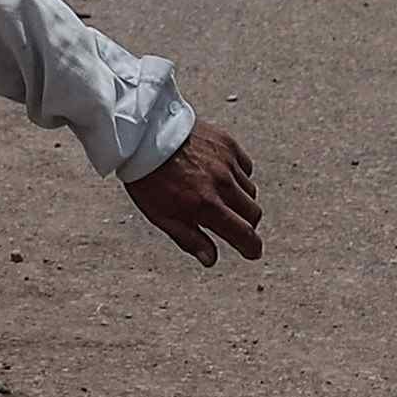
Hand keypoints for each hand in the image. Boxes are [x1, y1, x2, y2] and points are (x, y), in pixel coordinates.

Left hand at [124, 124, 262, 265]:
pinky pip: (245, 166)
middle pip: (253, 213)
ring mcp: (227, 162)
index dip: (251, 248)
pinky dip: (238, 174)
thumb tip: (210, 260)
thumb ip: (189, 239)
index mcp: (207, 205)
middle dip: (246, 224)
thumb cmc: (149, 178)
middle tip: (231, 224)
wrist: (142, 135)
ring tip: (218, 195)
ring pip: (250, 190)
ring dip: (240, 198)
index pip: (245, 234)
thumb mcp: (161, 216)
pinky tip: (220, 174)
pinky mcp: (227, 143)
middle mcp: (222, 183)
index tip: (251, 251)